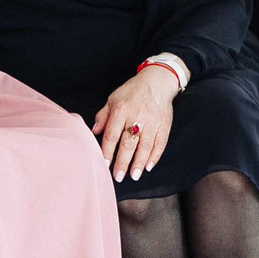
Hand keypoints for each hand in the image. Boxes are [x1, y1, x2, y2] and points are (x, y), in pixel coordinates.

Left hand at [92, 64, 179, 182]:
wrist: (157, 81)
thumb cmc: (132, 91)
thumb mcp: (113, 99)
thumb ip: (103, 116)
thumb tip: (94, 132)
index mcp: (121, 110)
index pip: (112, 134)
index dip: (107, 151)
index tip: (104, 164)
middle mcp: (137, 117)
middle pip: (128, 143)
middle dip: (122, 162)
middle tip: (118, 176)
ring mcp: (152, 122)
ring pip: (145, 146)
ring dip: (139, 163)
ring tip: (134, 176)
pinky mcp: (164, 125)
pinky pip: (160, 143)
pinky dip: (155, 156)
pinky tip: (149, 166)